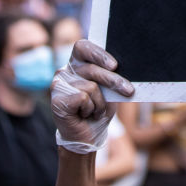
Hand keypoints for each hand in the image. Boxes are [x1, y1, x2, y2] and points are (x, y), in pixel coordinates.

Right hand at [51, 39, 134, 153]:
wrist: (87, 138)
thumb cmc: (98, 111)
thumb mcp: (108, 90)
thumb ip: (108, 75)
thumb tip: (122, 66)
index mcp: (76, 65)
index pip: (82, 47)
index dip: (98, 53)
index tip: (114, 65)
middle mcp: (64, 72)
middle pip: (91, 69)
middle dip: (113, 81)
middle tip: (128, 90)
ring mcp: (58, 85)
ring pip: (91, 86)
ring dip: (100, 103)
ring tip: (94, 111)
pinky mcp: (57, 100)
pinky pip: (84, 98)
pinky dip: (91, 109)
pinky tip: (84, 115)